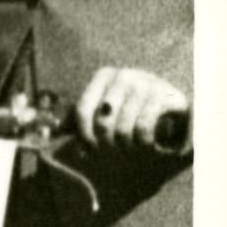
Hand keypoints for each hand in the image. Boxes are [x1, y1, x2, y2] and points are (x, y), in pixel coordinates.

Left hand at [75, 66, 190, 151]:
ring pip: (123, 127)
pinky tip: (145, 145)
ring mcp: (146, 83)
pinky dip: (142, 142)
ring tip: (129, 149)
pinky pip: (143, 127)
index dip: (84, 135)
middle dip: (106, 143)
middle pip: (102, 121)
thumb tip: (52, 133)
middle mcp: (123, 75)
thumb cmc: (133, 109)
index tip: (90, 150)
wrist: (174, 105)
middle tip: (114, 151)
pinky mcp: (165, 96)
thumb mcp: (108, 110)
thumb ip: (83, 119)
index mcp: (103, 76)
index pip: (82, 110)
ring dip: (125, 146)